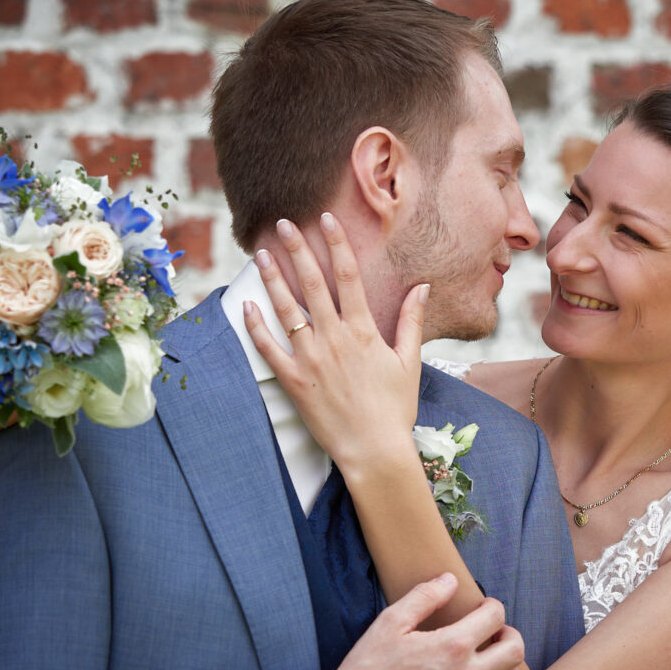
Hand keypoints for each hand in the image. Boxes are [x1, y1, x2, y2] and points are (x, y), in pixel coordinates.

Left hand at [244, 214, 426, 471]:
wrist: (374, 450)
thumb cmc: (395, 408)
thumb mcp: (409, 362)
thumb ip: (412, 322)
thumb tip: (423, 287)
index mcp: (364, 331)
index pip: (348, 276)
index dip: (337, 244)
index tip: (326, 219)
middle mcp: (334, 339)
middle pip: (312, 284)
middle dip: (298, 250)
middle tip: (284, 224)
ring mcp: (311, 359)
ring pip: (287, 310)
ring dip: (273, 279)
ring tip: (260, 254)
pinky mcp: (293, 381)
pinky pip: (269, 349)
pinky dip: (256, 327)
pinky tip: (247, 306)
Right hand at [334, 573, 524, 669]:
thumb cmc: (369, 669)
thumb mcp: (391, 622)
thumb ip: (424, 597)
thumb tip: (450, 580)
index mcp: (452, 646)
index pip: (495, 616)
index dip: (492, 605)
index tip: (483, 606)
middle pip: (516, 651)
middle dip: (509, 634)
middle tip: (495, 632)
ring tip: (491, 662)